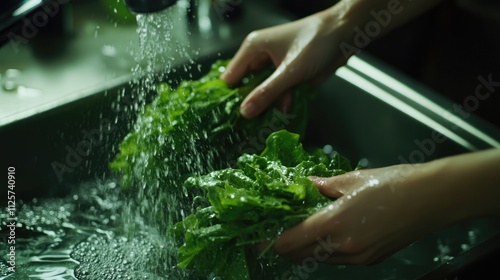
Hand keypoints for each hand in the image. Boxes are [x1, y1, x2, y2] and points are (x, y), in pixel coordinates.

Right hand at [221, 4, 350, 117]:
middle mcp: (260, 57)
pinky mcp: (287, 76)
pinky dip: (284, 103)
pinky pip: (279, 94)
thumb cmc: (317, 42)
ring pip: (264, 93)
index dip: (230, 98)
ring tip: (272, 119)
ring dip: (271, 106)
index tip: (231, 119)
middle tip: (251, 127)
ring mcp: (274, 68)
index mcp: (253, 48)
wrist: (346, 35)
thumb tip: (245, 112)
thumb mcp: (290, 71)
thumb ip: (267, 92)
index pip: (230, 77)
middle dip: (253, 105)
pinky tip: (288, 110)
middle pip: (247, 88)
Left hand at [272, 164, 441, 264]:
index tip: (262, 237)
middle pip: (301, 255)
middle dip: (286, 247)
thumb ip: (324, 186)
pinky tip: (327, 235)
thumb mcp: (353, 179)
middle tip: (278, 233)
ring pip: (319, 259)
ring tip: (301, 232)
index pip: (291, 241)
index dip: (273, 241)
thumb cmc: (394, 184)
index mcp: (335, 223)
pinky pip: (337, 259)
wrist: (433, 199)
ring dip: (305, 249)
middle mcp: (344, 246)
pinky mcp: (370, 260)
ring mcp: (358, 257)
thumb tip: (305, 186)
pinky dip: (326, 250)